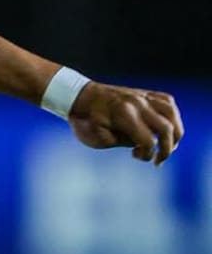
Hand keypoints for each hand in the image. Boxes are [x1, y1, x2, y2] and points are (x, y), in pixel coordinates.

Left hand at [67, 82, 183, 164]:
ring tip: (168, 145)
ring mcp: (142, 96)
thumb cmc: (84, 121)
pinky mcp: (144, 93)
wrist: (78, 96)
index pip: (148, 140)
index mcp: (124, 116)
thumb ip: (123, 142)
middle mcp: (137, 104)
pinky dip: (172, 115)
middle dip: (168, 149)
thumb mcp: (97, 139)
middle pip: (167, 128)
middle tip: (158, 160)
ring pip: (172, 113)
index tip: (135, 156)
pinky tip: (166, 126)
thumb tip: (143, 144)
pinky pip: (167, 101)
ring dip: (176, 132)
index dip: (148, 154)